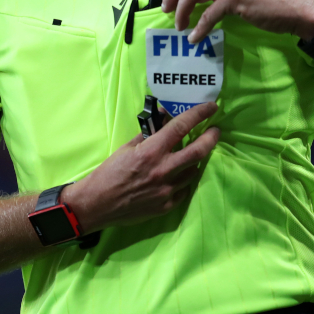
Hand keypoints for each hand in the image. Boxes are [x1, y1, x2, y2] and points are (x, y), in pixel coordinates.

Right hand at [63, 102, 219, 232]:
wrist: (97, 204)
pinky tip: (176, 177)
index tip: (211, 107)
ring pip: (193, 171)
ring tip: (189, 156)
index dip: (199, 114)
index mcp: (151, 151)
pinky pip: (183, 190)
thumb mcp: (126, 148)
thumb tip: (163, 119)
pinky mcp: (166, 206)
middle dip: (211, 138)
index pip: (181, 127)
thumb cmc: (109, 173)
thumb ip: (147, 135)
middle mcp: (163, 170)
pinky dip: (182, 180)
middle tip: (215, 131)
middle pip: (199, 151)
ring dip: (194, 161)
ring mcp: (167, 190)